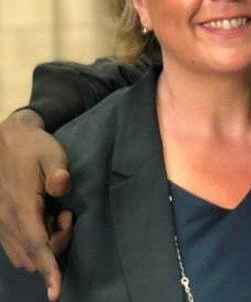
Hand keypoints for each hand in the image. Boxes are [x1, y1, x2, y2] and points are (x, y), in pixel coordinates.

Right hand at [0, 108, 72, 300]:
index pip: (37, 246)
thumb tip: (61, 188)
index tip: (55, 293)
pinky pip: (16, 248)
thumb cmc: (33, 147)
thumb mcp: (52, 153)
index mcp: (21, 206)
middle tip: (67, 215)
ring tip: (56, 215)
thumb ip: (59, 172)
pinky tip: (44, 220)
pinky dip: (33, 244)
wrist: (5, 140)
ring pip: (24, 255)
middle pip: (34, 255)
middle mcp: (5, 221)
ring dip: (44, 246)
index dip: (49, 270)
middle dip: (56, 246)